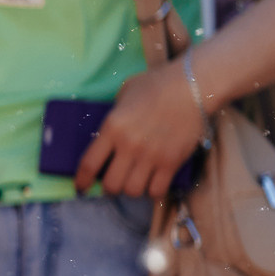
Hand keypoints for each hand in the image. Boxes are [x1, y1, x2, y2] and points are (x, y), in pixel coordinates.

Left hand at [75, 61, 204, 199]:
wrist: (193, 86)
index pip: (89, 164)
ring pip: (133, 191)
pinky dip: (153, 190)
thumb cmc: (157, 84)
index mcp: (112, 127)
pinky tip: (153, 182)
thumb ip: (114, 115)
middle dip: (110, 187)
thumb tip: (109, 133)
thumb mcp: (124, 93)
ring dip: (131, 189)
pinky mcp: (172, 162)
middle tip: (115, 181)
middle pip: (111, 185)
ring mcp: (151, 156)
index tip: (81, 187)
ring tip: (135, 180)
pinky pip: (156, 191)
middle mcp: (129, 145)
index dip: (82, 181)